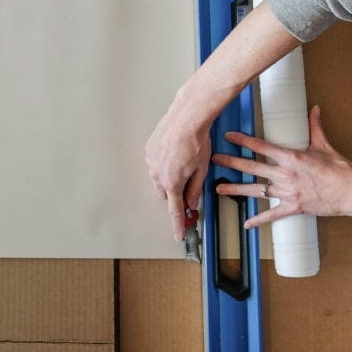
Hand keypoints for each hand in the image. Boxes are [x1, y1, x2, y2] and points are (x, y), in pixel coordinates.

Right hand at [145, 99, 211, 240]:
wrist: (187, 116)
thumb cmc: (197, 140)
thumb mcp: (202, 169)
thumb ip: (195, 189)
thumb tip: (191, 202)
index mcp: (172, 183)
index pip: (175, 210)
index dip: (178, 224)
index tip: (179, 234)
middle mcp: (157, 174)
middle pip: (166, 193)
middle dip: (176, 192)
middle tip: (189, 182)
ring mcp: (150, 161)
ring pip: (159, 178)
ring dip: (169, 176)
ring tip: (184, 160)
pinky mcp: (149, 149)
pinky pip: (155, 163)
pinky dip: (164, 162)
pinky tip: (175, 152)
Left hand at [212, 106, 351, 227]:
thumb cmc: (340, 169)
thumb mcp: (325, 145)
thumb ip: (315, 126)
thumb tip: (314, 108)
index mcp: (292, 157)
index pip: (262, 147)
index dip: (243, 141)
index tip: (229, 137)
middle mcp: (286, 174)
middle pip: (253, 167)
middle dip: (232, 162)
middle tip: (214, 159)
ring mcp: (289, 192)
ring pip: (257, 191)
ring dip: (236, 189)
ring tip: (219, 189)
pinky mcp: (294, 207)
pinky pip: (273, 215)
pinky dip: (259, 221)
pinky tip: (246, 224)